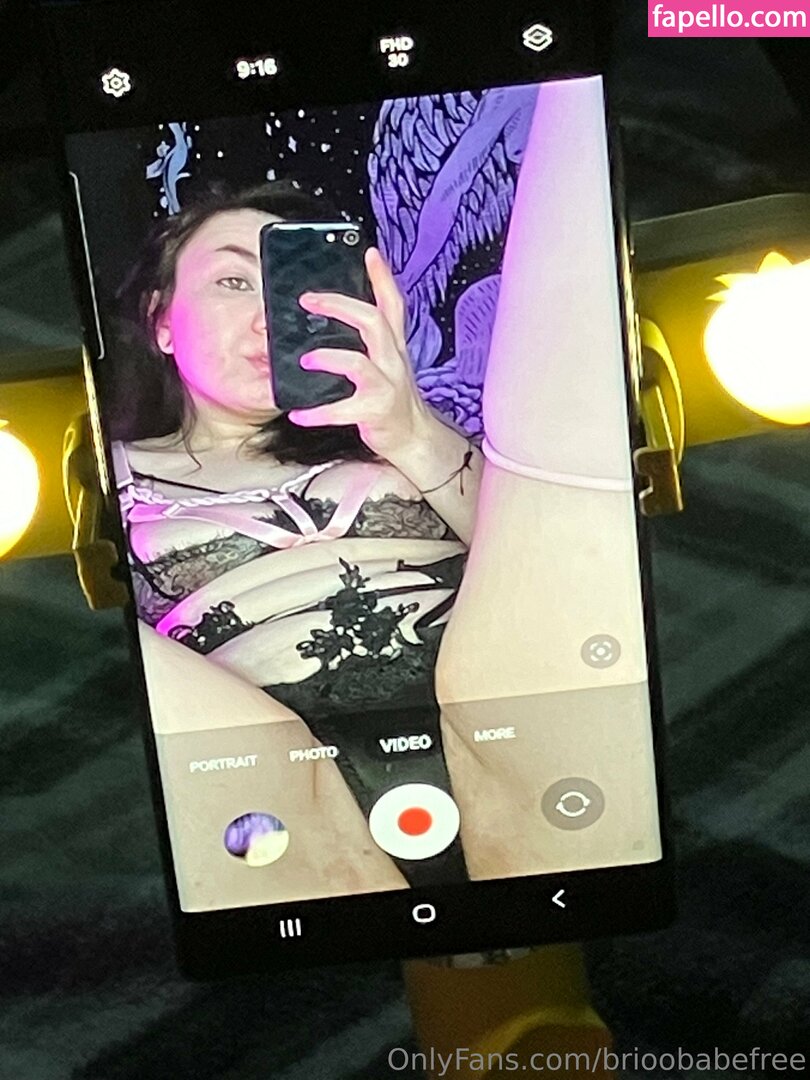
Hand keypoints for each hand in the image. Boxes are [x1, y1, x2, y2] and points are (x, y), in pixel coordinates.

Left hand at [288, 247, 429, 460]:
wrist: (413, 437)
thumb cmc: (391, 397)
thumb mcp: (387, 362)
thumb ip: (370, 339)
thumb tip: (336, 315)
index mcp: (393, 345)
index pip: (392, 304)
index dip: (382, 277)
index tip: (369, 252)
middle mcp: (393, 361)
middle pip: (373, 322)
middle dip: (340, 306)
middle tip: (309, 300)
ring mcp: (386, 386)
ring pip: (358, 364)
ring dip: (329, 358)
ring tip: (306, 360)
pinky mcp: (375, 412)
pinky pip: (343, 409)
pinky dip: (318, 412)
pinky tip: (299, 413)